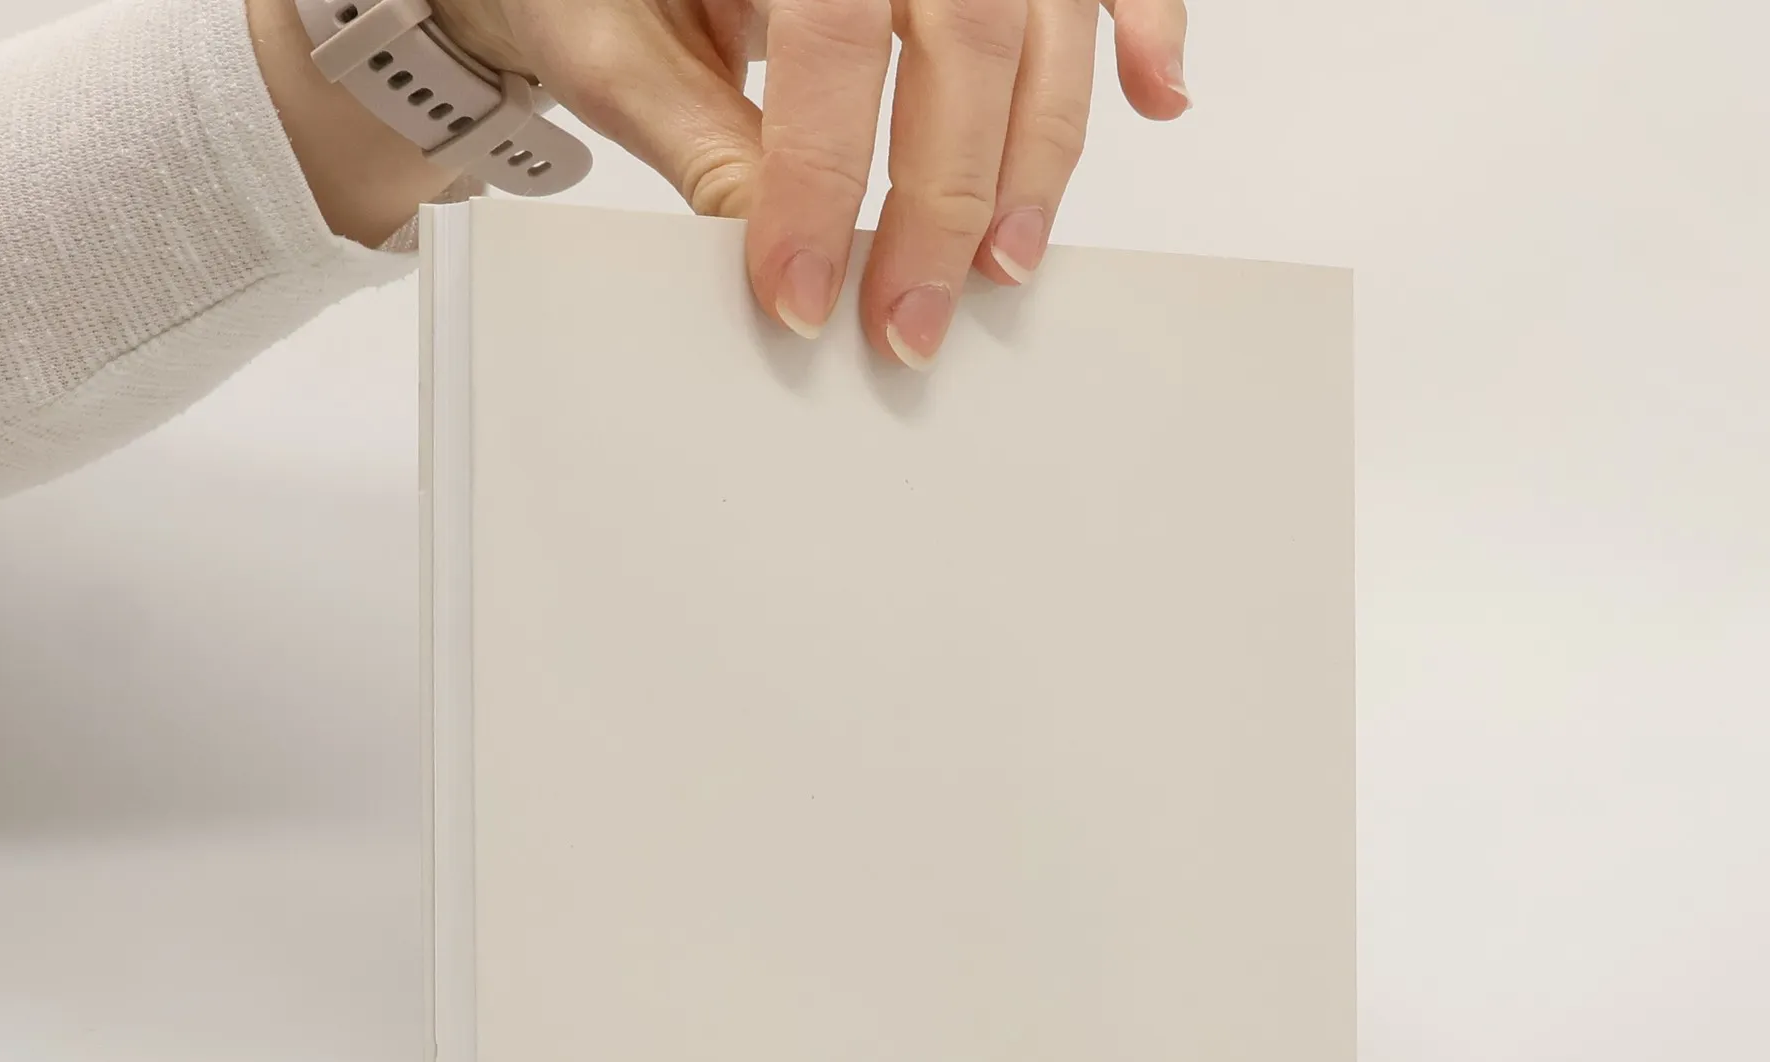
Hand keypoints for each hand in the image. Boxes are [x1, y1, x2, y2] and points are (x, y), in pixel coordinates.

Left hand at [431, 0, 1189, 366]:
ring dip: (1038, 153)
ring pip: (1043, 19)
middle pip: (965, 32)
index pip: (830, 37)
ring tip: (1005, 266)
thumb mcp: (612, 37)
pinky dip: (1148, 27)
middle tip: (908, 324)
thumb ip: (696, 131)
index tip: (801, 292)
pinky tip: (1156, 101)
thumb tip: (773, 243)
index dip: (821, 176)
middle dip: (942, 200)